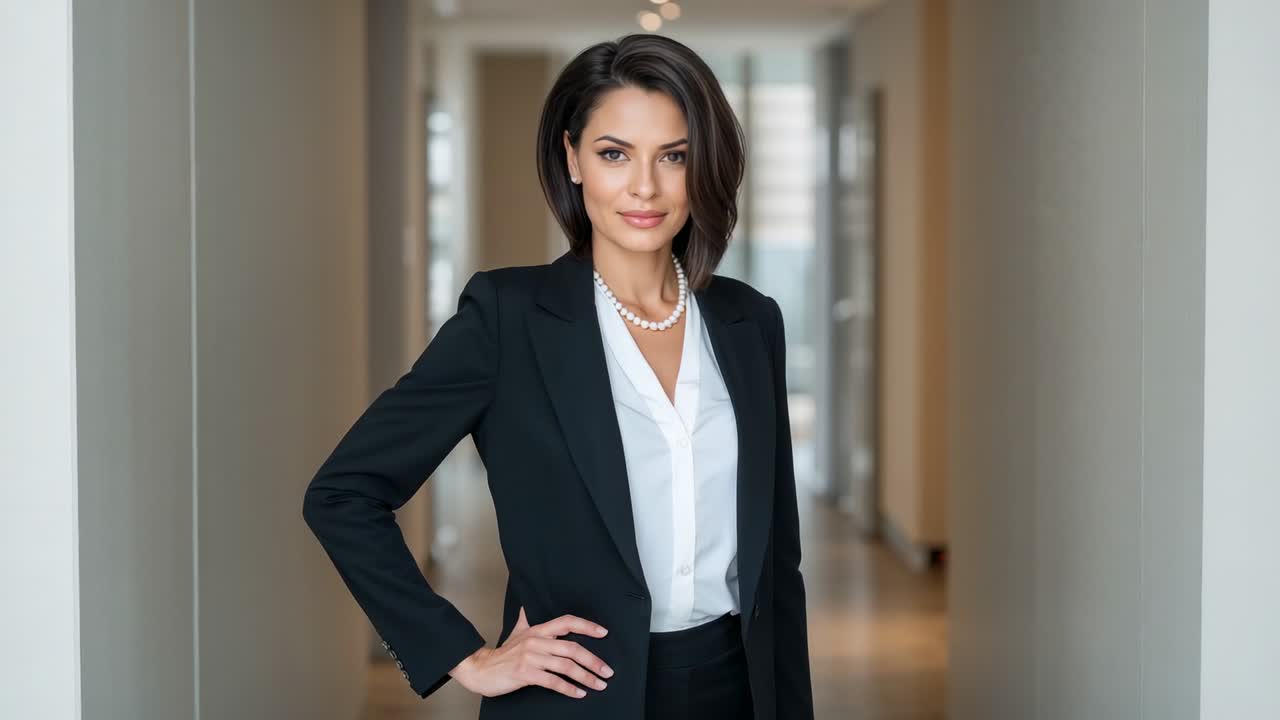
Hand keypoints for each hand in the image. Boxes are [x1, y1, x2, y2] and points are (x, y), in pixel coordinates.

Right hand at [448, 607, 614, 698]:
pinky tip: (579, 693)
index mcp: (538, 630)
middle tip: (607, 671)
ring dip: (586, 677)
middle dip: (594, 660)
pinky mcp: (526, 674)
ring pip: (566, 666)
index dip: (587, 626)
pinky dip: (569, 689)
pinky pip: (553, 681)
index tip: (604, 633)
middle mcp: (537, 641)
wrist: (480, 669)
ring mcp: (531, 657)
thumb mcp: (517, 632)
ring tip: (599, 685)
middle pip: (572, 648)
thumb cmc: (502, 654)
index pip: (567, 622)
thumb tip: (529, 606)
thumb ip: (527, 619)